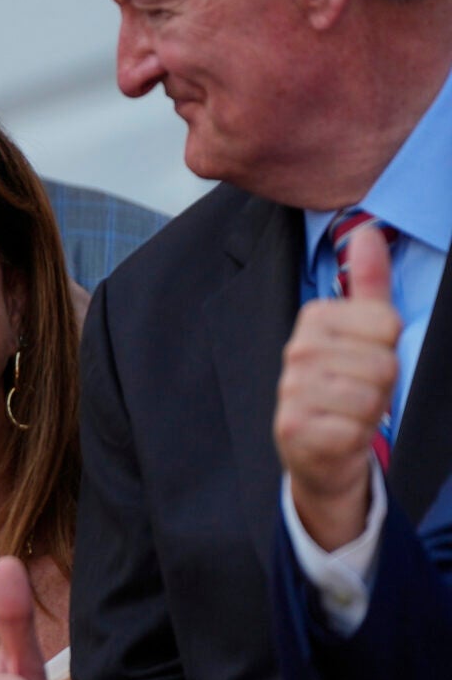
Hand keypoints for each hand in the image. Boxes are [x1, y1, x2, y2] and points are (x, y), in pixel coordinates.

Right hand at [276, 222, 397, 550]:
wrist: (318, 450)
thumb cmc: (346, 385)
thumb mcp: (363, 331)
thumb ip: (368, 280)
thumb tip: (370, 229)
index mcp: (314, 318)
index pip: (386, 323)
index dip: (388, 348)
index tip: (365, 359)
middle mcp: (295, 350)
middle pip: (382, 362)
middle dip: (382, 386)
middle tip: (359, 392)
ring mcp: (290, 389)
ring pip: (370, 396)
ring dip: (370, 414)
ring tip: (349, 413)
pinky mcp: (293, 427)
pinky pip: (354, 429)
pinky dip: (355, 438)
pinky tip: (338, 435)